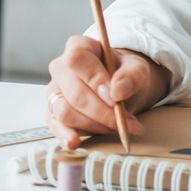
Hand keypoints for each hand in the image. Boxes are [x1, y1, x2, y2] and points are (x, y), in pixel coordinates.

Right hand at [45, 36, 166, 149]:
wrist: (120, 89)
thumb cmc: (125, 74)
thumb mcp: (137, 69)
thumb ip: (131, 75)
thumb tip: (118, 91)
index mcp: (79, 47)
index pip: (77, 59)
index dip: (95, 79)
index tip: (116, 98)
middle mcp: (61, 68)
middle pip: (74, 92)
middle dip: (102, 112)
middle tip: (125, 122)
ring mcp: (54, 92)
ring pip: (66, 112)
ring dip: (94, 125)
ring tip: (118, 128)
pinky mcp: (53, 113)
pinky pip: (56, 126)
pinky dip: (67, 136)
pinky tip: (76, 143)